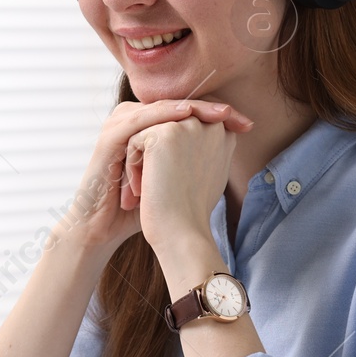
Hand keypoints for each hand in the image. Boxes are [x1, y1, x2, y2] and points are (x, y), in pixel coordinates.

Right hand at [54, 99, 251, 255]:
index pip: (185, 111)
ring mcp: (119, 126)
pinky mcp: (109, 137)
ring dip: (191, 107)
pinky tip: (186, 115)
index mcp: (147, 127)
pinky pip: (139, 119)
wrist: (106, 226)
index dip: (216, 115)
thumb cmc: (140, 205)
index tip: (247, 125)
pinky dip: (164, 114)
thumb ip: (194, 156)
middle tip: (236, 114)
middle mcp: (132, 121)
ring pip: (160, 107)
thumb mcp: (174, 177)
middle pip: (175, 104)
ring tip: (219, 112)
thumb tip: (230, 142)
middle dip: (209, 108)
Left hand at [124, 108, 247, 254]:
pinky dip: (132, 169)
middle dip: (154, 161)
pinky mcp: (164, 132)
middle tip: (158, 193)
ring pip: (147, 136)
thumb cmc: (190, 211)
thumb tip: (186, 140)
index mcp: (223, 133)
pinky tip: (142, 191)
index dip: (170, 156)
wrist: (181, 233)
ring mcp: (188, 125)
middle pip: (164, 131)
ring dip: (142, 165)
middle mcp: (210, 124)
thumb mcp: (205, 172)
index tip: (172, 187)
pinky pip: (134, 142)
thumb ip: (201, 148)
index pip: (183, 131)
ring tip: (148, 193)